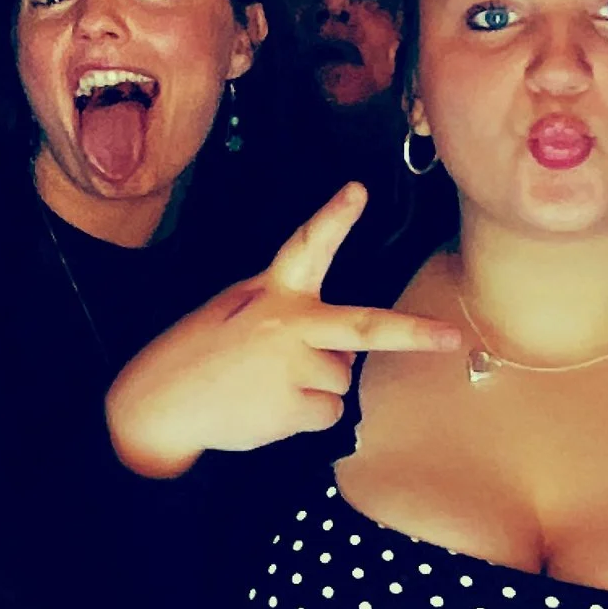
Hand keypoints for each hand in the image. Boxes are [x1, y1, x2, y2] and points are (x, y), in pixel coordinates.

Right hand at [107, 183, 460, 476]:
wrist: (158, 403)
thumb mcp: (233, 310)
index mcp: (270, 292)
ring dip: (314, 387)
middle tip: (450, 339)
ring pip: (341, 379)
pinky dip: (303, 417)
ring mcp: (292, 368)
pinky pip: (326, 413)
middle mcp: (287, 325)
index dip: (333, 219)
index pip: (304, 247)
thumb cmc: (198, 353)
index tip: (358, 191)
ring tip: (266, 386)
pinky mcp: (292, 407)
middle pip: (364, 327)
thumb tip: (340, 350)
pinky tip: (266, 409)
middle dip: (411, 334)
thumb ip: (284, 312)